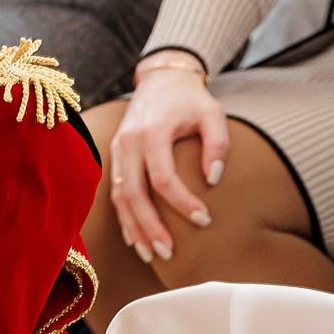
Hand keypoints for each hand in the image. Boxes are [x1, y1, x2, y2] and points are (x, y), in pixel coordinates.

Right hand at [110, 56, 223, 263]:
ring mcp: (117, 149)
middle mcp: (128, 142)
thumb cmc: (190, 98)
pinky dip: (125, 218)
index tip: (205, 219)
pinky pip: (115, 192)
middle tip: (170, 252)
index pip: (162, 177)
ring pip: (119, 197)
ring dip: (135, 228)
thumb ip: (218, 144)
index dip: (182, 202)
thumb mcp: (213, 113)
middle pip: (133, 193)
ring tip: (152, 254)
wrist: (161, 79)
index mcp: (151, 130)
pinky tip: (136, 239)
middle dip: (150, 227)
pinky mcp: (115, 156)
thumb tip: (213, 179)